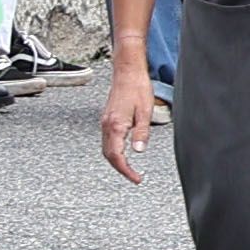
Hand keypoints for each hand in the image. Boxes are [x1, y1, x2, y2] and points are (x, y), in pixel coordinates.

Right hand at [98, 61, 156, 181]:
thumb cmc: (138, 87)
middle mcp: (107, 125)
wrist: (128, 71)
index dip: (126, 171)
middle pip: (109, 156)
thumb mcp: (145, 112)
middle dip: (121, 169)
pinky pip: (107, 141)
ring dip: (116, 161)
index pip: (117, 157)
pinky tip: (124, 152)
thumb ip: (141, 133)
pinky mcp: (107, 118)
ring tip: (130, 169)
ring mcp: (105, 122)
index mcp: (115, 126)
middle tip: (135, 177)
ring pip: (106, 149)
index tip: (136, 179)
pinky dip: (114, 151)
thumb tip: (139, 151)